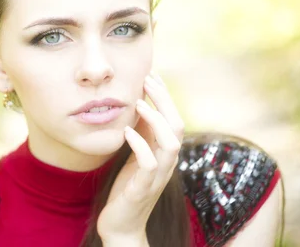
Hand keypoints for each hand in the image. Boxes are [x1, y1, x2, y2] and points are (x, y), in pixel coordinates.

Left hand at [97, 71, 184, 244]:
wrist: (122, 224)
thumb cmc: (128, 187)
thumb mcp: (136, 154)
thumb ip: (142, 133)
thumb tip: (141, 103)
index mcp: (166, 153)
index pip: (173, 118)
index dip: (165, 96)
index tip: (152, 75)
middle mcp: (167, 163)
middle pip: (176, 126)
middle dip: (164, 101)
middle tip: (147, 80)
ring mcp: (157, 177)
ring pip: (170, 143)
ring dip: (156, 120)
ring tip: (139, 103)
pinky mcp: (143, 189)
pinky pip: (149, 164)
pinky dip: (139, 145)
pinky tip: (126, 131)